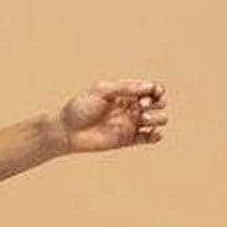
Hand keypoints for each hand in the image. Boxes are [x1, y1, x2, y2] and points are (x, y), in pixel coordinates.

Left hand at [50, 78, 167, 154]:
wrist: (67, 131)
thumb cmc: (80, 108)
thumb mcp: (101, 91)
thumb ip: (125, 88)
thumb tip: (149, 86)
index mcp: (126, 93)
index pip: (152, 89)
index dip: (156, 90)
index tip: (149, 93)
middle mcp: (131, 107)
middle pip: (159, 103)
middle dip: (157, 103)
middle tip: (140, 106)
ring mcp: (130, 124)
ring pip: (159, 120)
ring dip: (157, 118)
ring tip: (141, 119)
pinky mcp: (128, 140)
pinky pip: (151, 138)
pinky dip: (156, 135)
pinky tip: (151, 133)